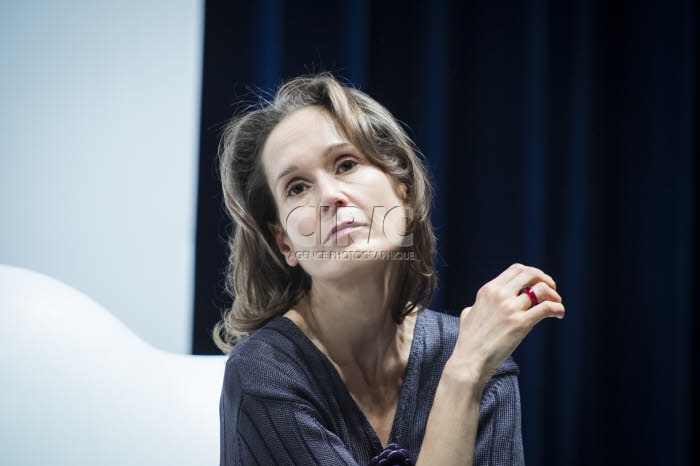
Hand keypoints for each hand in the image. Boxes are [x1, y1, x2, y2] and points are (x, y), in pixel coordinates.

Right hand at [450, 263, 564, 386]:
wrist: (469, 360)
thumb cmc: (468, 341)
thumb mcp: (468, 315)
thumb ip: (476, 306)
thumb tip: (476, 307)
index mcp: (488, 290)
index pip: (516, 269)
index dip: (532, 273)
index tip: (539, 282)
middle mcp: (499, 294)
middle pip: (530, 274)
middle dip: (545, 280)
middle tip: (552, 290)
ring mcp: (510, 308)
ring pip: (541, 289)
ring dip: (553, 294)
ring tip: (557, 304)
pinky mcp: (521, 323)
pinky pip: (546, 308)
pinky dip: (557, 308)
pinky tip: (559, 314)